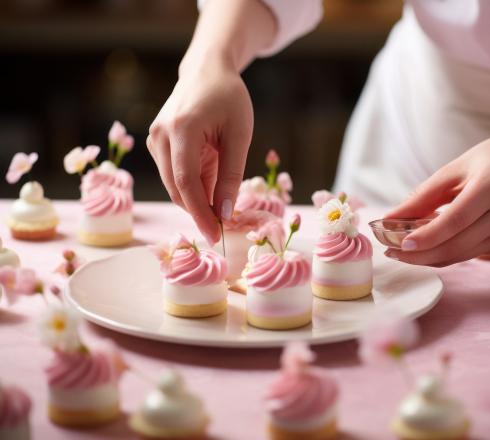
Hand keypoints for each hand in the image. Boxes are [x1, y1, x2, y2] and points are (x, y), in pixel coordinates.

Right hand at [147, 59, 252, 243]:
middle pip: (176, 188)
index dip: (199, 212)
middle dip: (199, 211)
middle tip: (223, 229)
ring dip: (197, 199)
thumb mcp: (240, 135)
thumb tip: (224, 213)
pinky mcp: (156, 143)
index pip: (186, 182)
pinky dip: (193, 186)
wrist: (207, 71)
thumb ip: (231, 175)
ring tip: (223, 201)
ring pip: (173, 185)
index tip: (214, 235)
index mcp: (182, 129)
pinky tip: (212, 185)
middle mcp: (160, 135)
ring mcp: (154, 139)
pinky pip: (173, 175)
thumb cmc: (229, 98)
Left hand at [384, 129, 489, 266]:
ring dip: (429, 258)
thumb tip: (389, 219)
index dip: (428, 236)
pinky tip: (426, 246)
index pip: (456, 220)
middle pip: (457, 244)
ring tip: (401, 251)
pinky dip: (444, 253)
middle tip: (391, 251)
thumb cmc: (488, 159)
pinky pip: (469, 253)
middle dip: (421, 254)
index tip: (400, 244)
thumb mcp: (452, 169)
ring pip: (461, 255)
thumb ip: (422, 197)